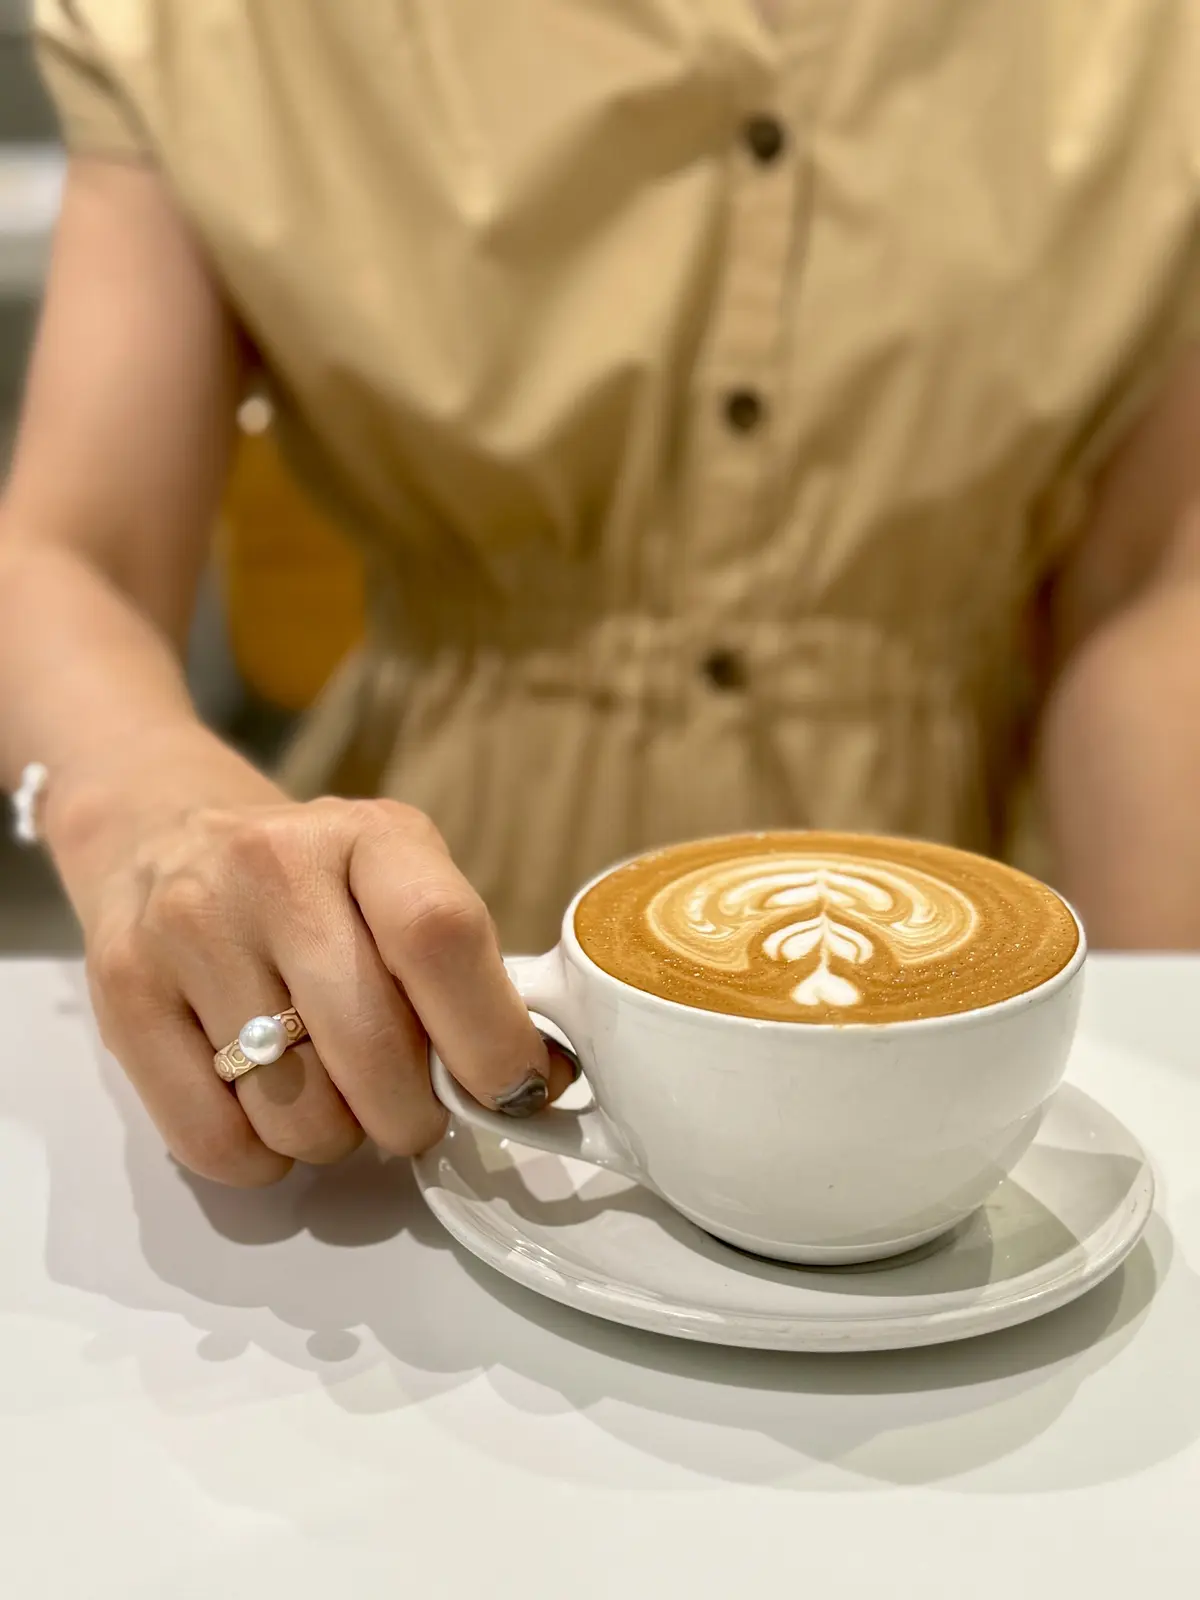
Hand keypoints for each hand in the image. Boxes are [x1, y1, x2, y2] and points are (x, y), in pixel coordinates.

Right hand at [49, 726, 572, 1184]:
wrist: (164, 833)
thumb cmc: (313, 882)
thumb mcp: (398, 880)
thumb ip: (461, 968)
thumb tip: (536, 1082)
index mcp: (370, 836)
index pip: (441, 937)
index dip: (489, 1037)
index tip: (512, 1093)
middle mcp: (272, 866)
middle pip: (371, 1047)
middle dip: (410, 1116)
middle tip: (409, 1112)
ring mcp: (189, 924)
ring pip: (296, 1110)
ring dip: (335, 1139)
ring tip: (330, 1095)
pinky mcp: (123, 988)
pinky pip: (214, 1139)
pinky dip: (261, 1159)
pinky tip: (267, 1113)